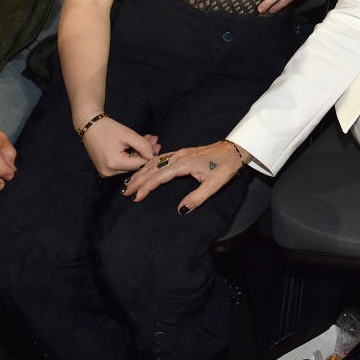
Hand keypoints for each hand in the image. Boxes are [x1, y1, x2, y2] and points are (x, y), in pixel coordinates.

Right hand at [82, 117, 159, 176]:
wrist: (89, 126)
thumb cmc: (107, 129)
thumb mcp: (128, 135)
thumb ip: (143, 146)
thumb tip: (154, 155)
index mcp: (114, 163)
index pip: (140, 164)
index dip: (151, 154)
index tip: (159, 145)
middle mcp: (109, 172)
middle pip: (135, 164)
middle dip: (145, 151)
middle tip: (154, 140)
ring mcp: (106, 172)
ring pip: (130, 164)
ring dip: (139, 152)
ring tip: (147, 139)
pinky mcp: (105, 169)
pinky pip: (122, 164)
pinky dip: (130, 155)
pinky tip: (136, 145)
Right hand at [123, 140, 244, 213]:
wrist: (234, 150)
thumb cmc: (225, 167)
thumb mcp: (214, 185)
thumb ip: (197, 198)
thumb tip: (180, 210)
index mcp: (184, 164)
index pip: (159, 177)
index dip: (146, 187)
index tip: (136, 197)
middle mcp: (179, 156)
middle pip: (153, 168)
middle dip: (137, 180)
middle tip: (125, 191)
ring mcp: (180, 153)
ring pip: (155, 162)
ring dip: (141, 171)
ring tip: (130, 181)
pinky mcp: (183, 152)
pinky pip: (161, 158)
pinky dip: (150, 165)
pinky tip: (146, 169)